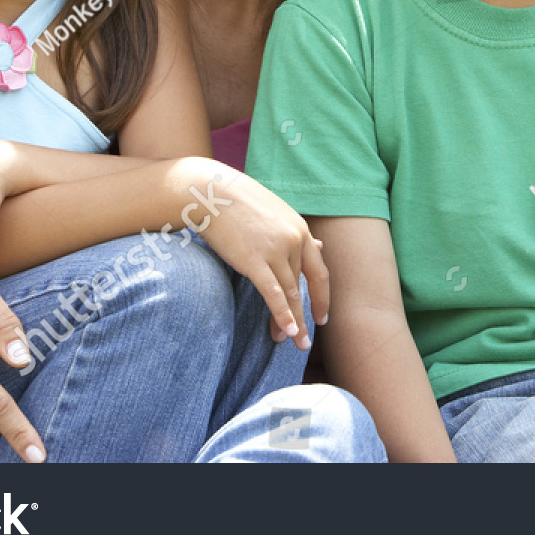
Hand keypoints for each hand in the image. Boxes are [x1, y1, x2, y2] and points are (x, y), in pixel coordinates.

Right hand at [173, 163, 328, 351]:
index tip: (322, 316)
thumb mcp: (277, 213)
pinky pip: (273, 294)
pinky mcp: (254, 261)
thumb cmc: (240, 201)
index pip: (319, 270)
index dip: (322, 296)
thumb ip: (296, 233)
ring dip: (293, 322)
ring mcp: (275, 250)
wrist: (212, 191)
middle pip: (304, 286)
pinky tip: (286, 331)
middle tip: (308, 340)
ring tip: (295, 343)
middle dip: (308, 315)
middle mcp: (294, 240)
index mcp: (300, 229)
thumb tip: (319, 245)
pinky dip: (281, 315)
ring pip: (289, 293)